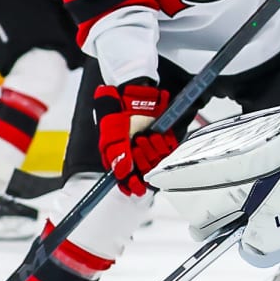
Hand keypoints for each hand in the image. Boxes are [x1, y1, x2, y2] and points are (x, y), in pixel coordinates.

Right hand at [94, 80, 178, 196]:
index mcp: (121, 156)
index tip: (136, 188)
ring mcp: (151, 146)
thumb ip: (116, 154)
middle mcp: (137, 154)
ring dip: (152, 151)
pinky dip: (163, 143)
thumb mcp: (110, 132)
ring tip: (145, 137)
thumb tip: (122, 174)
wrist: (133, 92)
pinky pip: (169, 149)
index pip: (127, 179)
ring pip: (157, 161)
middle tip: (137, 148)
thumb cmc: (117, 110)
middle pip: (144, 172)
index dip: (132, 186)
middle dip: (142, 161)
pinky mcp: (164, 138)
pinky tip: (156, 135)